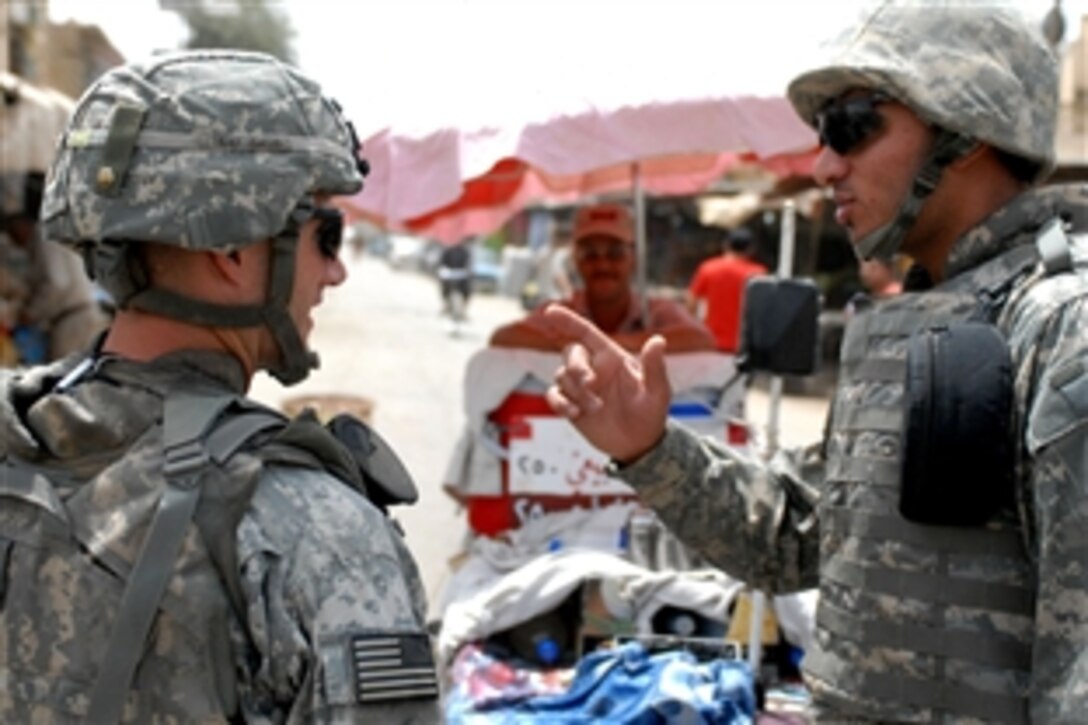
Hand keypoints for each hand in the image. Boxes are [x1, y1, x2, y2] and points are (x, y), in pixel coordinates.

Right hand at [543, 305, 670, 462]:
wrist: (640, 443)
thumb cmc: (651, 413)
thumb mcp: (658, 391)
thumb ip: (655, 366)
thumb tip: (658, 340)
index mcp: (611, 357)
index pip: (585, 332)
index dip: (567, 320)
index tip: (550, 311)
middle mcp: (593, 367)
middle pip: (570, 352)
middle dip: (576, 365)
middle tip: (591, 384)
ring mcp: (580, 386)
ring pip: (562, 375)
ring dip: (577, 392)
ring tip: (597, 408)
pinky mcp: (571, 403)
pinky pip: (553, 395)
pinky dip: (559, 403)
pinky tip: (575, 413)